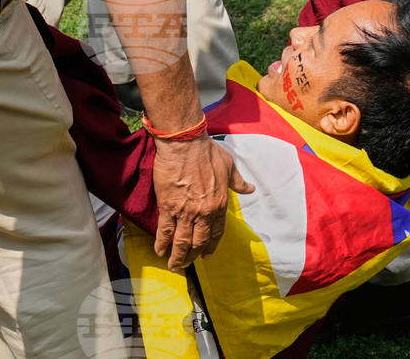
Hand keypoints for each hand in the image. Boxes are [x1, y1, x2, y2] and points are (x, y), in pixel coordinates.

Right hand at [152, 134, 254, 269]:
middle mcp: (205, 211)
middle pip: (199, 241)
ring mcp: (186, 211)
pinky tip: (159, 251)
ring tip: (174, 265)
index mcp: (220, 203)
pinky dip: (161, 243)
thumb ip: (238, 181)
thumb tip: (250, 188)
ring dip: (178, 255)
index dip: (211, 245)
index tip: (207, 254)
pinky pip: (165, 231)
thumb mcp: (229, 166)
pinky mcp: (168, 207)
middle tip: (187, 264)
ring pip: (182, 241)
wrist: (186, 145)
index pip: (217, 231)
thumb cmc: (207, 153)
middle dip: (193, 255)